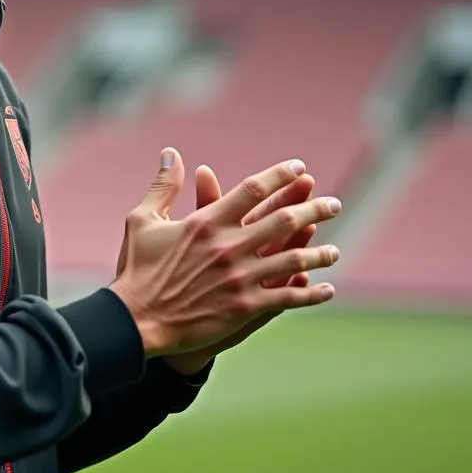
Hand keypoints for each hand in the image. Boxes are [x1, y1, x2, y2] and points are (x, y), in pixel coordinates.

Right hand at [109, 151, 340, 361]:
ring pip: (293, 260)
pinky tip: (326, 289)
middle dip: (313, 209)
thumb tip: (172, 153)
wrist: (137, 319)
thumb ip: (163, 185)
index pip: (252, 190)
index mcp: (205, 222)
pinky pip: (287, 298)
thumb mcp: (142, 219)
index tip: (299, 169)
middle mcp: (228, 247)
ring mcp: (239, 279)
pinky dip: (310, 293)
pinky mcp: (244, 308)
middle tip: (333, 204)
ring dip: (319, 253)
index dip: (280, 176)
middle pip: (282, 220)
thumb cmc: (137, 268)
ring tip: (334, 250)